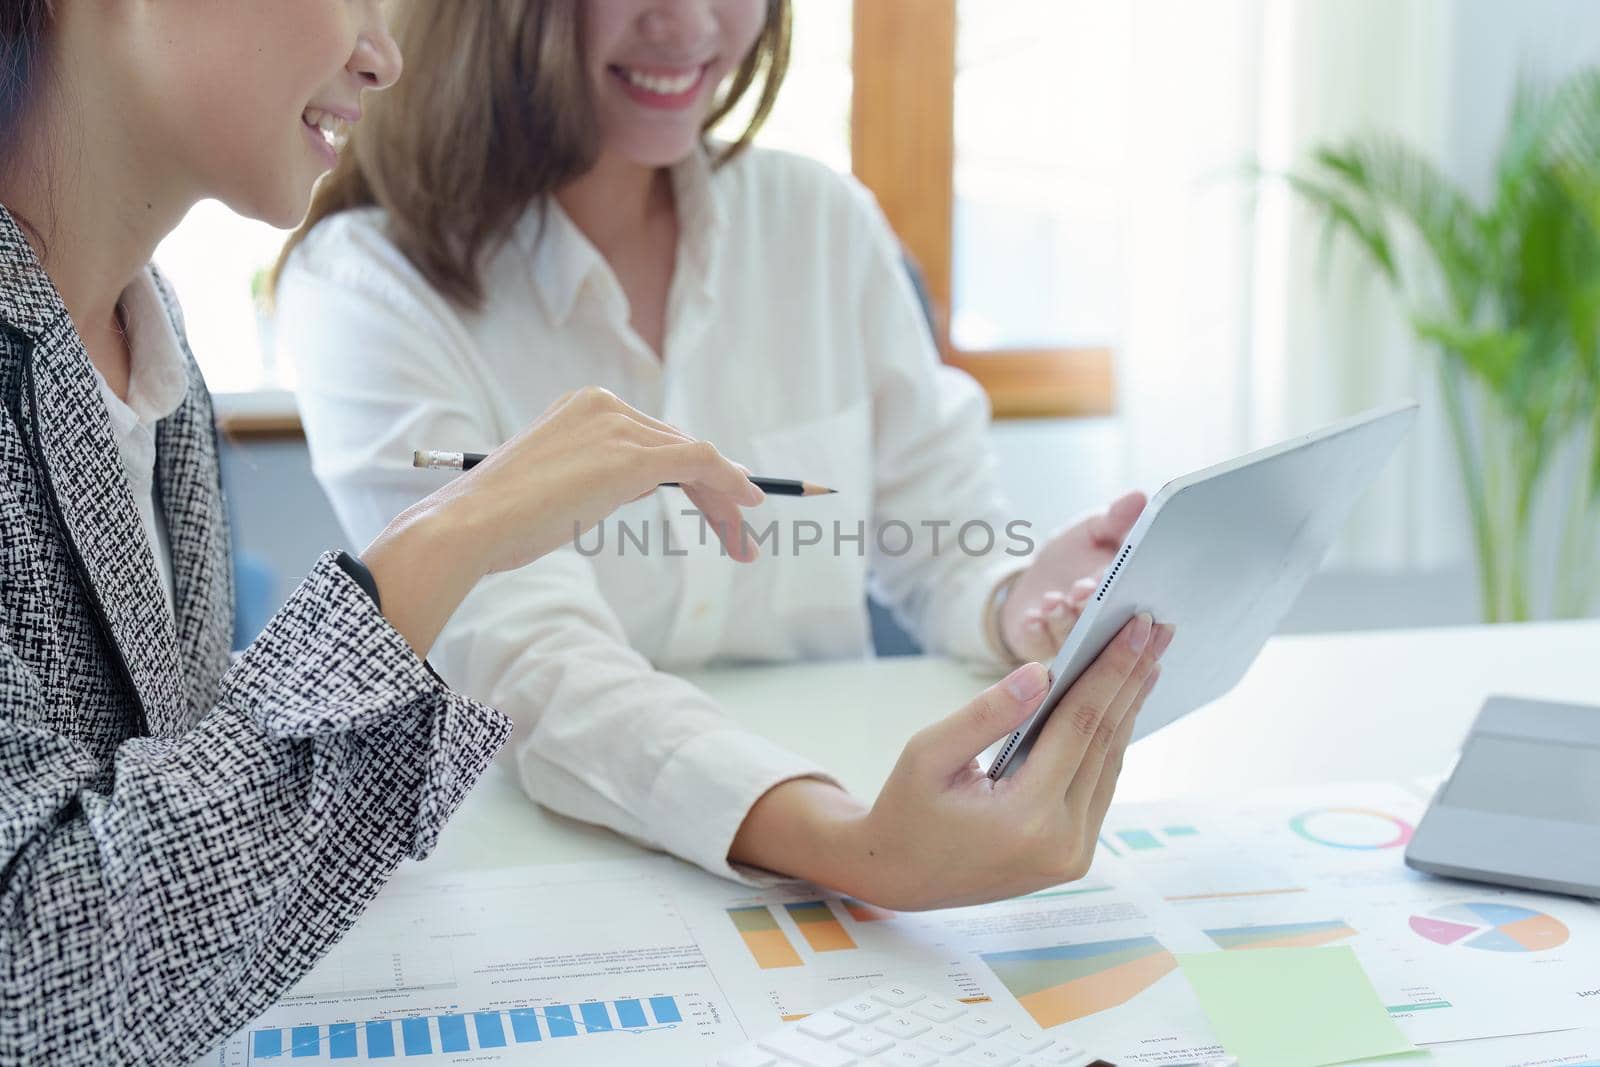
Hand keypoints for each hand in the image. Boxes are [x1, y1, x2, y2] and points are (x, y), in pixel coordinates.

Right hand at [431, 385, 763, 573]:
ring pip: (695, 458)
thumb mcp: (556, 487)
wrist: (472, 524)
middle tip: (741, 534)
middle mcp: (605, 405)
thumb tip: (641, 483)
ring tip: (744, 546)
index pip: (653, 439)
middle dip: (715, 493)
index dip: (693, 475)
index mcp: (584, 407)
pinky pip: (700, 462)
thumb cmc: (502, 520)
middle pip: (678, 447)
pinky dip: (731, 481)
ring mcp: (619, 427)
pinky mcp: (632, 455)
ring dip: (726, 502)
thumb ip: (598, 476)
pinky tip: (749, 505)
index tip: (718, 504)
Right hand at [729, 615, 1174, 910]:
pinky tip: (1120, 704)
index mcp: (1025, 818)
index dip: (1110, 670)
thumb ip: (986, 714)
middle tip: (1157, 629)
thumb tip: (1041, 672)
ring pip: (1109, 764)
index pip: (1080, 727)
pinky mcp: (1073, 855)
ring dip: (1128, 708)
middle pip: (1105, 742)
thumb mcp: (927, 754)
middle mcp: (1062, 843)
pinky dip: (1109, 739)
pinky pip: (1098, 784)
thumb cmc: (906, 810)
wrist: (900, 878)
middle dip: (1132, 679)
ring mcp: (1073, 854)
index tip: (1137, 626)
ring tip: (1147, 658)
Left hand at [1000, 491, 1145, 662]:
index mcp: (1122, 594)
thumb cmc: (1071, 556)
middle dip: (1091, 605)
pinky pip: (1041, 644)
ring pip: (1073, 636)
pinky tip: (1033, 619)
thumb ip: (1114, 519)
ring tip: (1054, 601)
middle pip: (1102, 621)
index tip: (1108, 575)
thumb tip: (1140, 497)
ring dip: (1064, 618)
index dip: (1120, 587)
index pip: (1129, 596)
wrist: (1032, 582)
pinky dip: (1037, 631)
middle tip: (1082, 589)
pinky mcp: (1042, 645)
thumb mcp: (1091, 530)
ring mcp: (1072, 638)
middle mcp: (1101, 623)